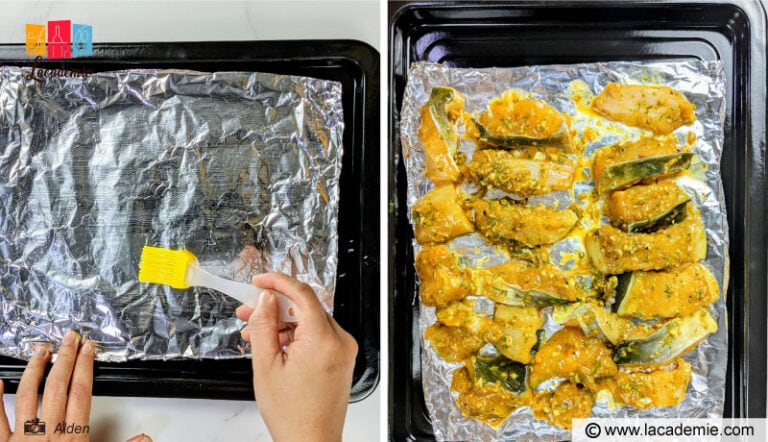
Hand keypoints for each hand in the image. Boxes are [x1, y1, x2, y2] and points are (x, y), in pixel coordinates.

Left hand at [0, 331, 94, 440]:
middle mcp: (48, 434)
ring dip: (35, 370)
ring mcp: (23, 438)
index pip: (80, 393)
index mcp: (73, 439)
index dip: (85, 367)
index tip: (87, 350)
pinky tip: (0, 381)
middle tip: (69, 340)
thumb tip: (143, 433)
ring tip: (41, 351)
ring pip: (28, 396)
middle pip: (57, 388)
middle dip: (65, 359)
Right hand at [236, 273, 357, 441]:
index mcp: (323, 340)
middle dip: (274, 306)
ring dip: (282, 323)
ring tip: (255, 334)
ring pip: (309, 321)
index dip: (278, 282)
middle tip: (247, 310)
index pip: (302, 294)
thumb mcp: (266, 365)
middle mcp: (340, 341)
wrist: (311, 441)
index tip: (259, 281)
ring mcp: (343, 350)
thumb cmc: (293, 414)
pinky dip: (295, 336)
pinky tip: (273, 345)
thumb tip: (265, 299)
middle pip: (305, 307)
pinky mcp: (341, 358)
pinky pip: (317, 336)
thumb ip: (264, 326)